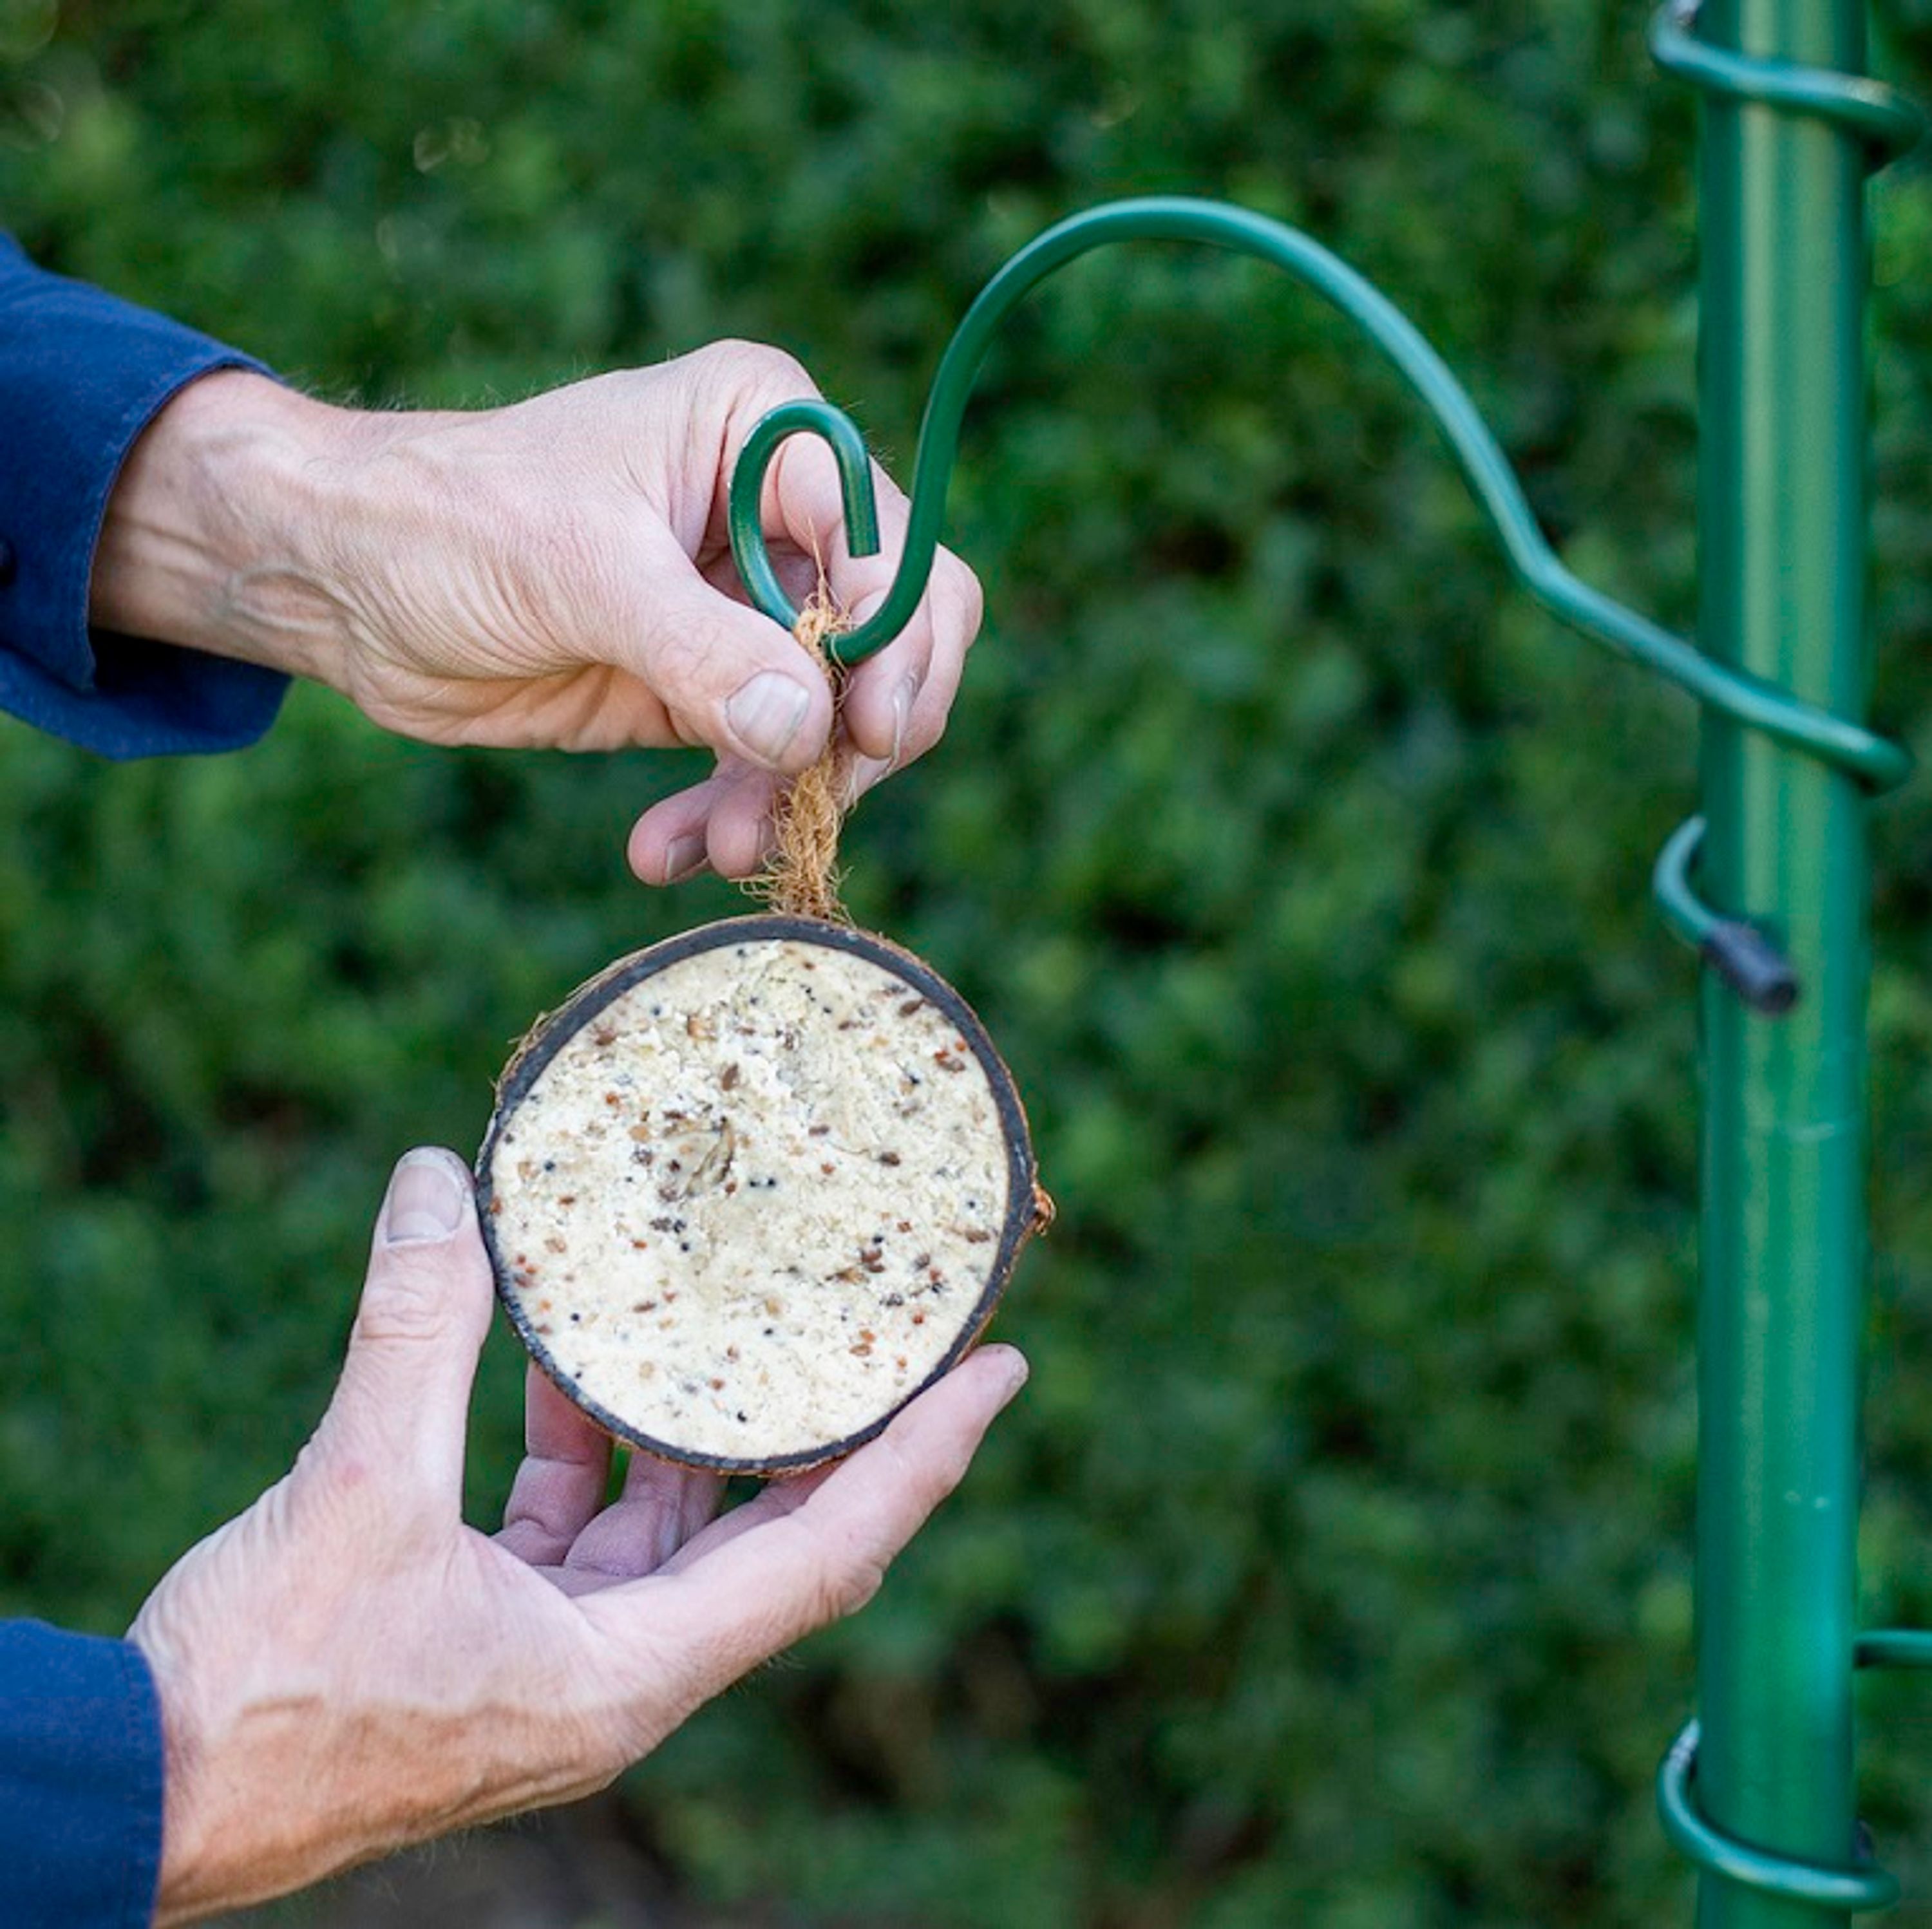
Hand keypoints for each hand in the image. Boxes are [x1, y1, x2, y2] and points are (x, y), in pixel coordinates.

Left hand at [90, 351, 982, 881]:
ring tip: (722, 850)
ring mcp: (749, 609)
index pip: (892, 547)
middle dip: (858, 735)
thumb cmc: (448, 521)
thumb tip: (808, 730)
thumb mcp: (577, 570)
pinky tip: (666, 852)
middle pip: (895, 642)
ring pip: (834, 722)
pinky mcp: (710, 688)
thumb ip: (702, 648)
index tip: (863, 733)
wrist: (346, 585)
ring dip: (786, 796)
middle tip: (812, 804)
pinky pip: (763, 766)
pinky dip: (728, 815)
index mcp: (770, 434)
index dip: (896, 645)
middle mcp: (779, 517)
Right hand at [128, 1148, 1026, 1922]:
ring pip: (674, 1525)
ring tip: (722, 1309)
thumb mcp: (353, 1490)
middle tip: (884, 1328)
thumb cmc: (265, 1689)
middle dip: (833, 1432)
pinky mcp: (498, 1632)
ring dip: (692, 1421)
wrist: (144, 1792)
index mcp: (636, 1671)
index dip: (928, 1455)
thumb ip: (413, 1329)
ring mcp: (562, 1655)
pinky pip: (581, 1524)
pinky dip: (586, 1443)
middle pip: (776, 1536)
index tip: (1004, 1370)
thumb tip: (435, 1185)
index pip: (834, 1551)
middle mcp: (624, 1670)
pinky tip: (565, 1357)